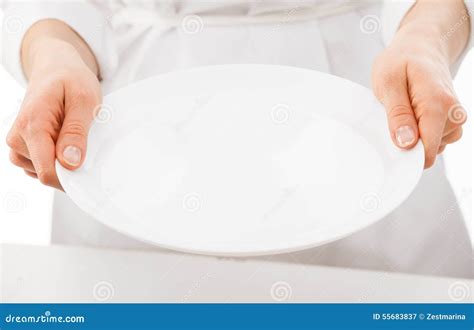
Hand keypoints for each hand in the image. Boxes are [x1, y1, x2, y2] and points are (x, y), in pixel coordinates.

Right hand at [6, 26, 100, 189]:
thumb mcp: (84, 100)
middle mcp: (18, 138)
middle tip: (84, 139)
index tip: (89, 170)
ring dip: (63, 161)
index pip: (47, 171)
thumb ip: (76, 132)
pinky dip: (57, 159)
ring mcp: (18, 145)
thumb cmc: (71, 80)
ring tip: (72, 134)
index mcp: (32, 125)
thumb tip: (70, 163)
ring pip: (44, 172)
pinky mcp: (24, 148)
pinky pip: (42, 167)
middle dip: (69, 165)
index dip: (70, 178)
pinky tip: (65, 140)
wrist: (55, 68)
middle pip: (46, 174)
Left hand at [372, 0, 468, 167]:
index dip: (406, 154)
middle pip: (430, 151)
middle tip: (393, 116)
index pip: (428, 149)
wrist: (421, 46)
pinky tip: (412, 115)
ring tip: (403, 111)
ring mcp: (455, 118)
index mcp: (438, 104)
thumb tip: (406, 143)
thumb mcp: (388, 82)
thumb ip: (397, 114)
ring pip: (433, 147)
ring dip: (414, 137)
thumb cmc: (401, 60)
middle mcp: (453, 114)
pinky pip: (435, 140)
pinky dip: (420, 133)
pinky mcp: (451, 121)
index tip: (390, 144)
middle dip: (408, 143)